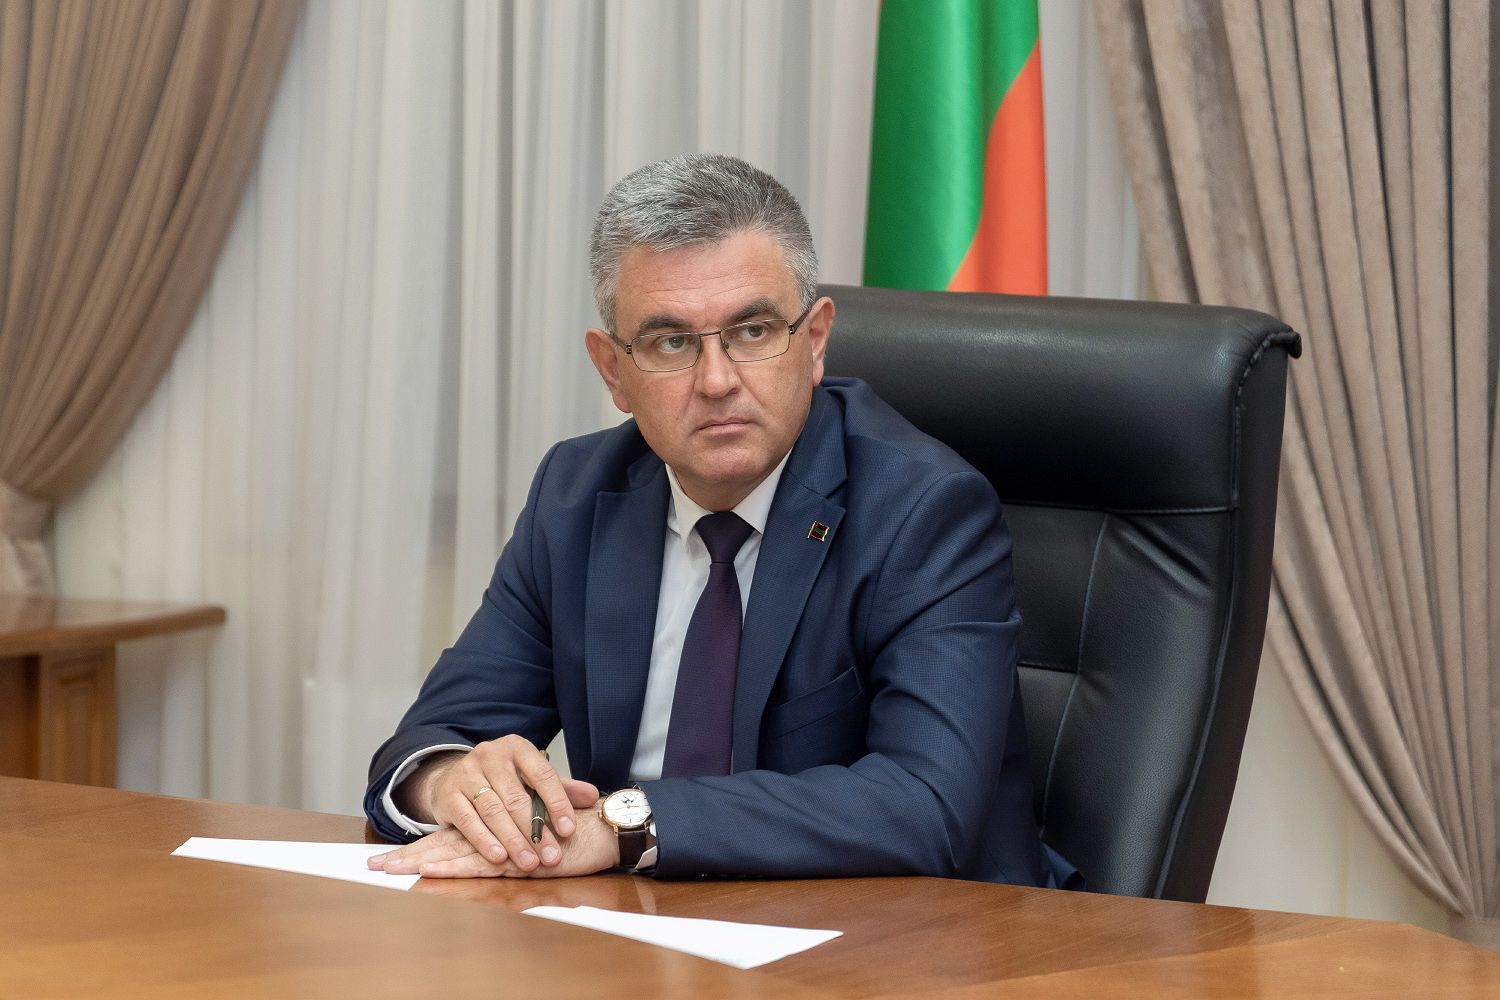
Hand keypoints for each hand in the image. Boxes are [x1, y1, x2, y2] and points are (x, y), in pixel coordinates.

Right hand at [375, 735, 596, 872]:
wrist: (454, 777)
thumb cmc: (503, 781)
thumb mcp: (531, 779)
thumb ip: (562, 789)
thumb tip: (593, 797)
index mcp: (517, 747)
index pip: (543, 775)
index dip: (558, 804)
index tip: (569, 831)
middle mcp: (490, 754)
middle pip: (517, 797)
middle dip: (536, 831)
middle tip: (551, 857)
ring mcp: (466, 772)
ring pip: (493, 810)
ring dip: (513, 841)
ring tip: (530, 863)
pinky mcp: (448, 794)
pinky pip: (468, 820)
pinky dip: (485, 841)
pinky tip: (499, 858)